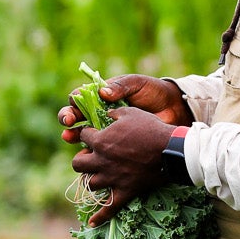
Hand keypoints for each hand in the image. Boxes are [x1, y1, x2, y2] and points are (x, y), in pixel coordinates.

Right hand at [59, 74, 190, 141]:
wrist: (172, 109)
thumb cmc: (152, 92)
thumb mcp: (137, 84)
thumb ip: (120, 86)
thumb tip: (102, 93)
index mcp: (101, 95)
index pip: (79, 98)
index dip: (73, 102)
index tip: (74, 106)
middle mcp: (98, 112)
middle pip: (75, 117)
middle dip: (67, 119)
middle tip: (68, 123)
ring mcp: (105, 129)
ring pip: (81, 134)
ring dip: (72, 136)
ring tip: (69, 137)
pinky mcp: (114, 144)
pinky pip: (97, 150)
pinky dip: (89, 153)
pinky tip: (86, 154)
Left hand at [71, 107, 177, 224]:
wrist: (170, 150)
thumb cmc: (151, 128)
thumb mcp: (130, 112)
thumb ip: (114, 113)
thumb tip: (106, 114)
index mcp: (101, 141)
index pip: (83, 136)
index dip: (87, 134)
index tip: (94, 134)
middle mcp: (102, 161)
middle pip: (77, 164)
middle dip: (82, 159)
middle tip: (91, 157)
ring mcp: (112, 178)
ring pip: (90, 184)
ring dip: (92, 179)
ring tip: (98, 176)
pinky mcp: (124, 191)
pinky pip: (108, 208)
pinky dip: (100, 216)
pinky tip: (92, 222)